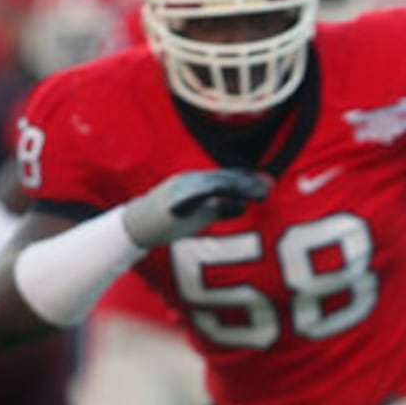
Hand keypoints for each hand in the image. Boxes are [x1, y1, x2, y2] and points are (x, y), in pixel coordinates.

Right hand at [122, 169, 270, 247]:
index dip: (246, 180)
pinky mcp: (174, 201)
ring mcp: (180, 188)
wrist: (137, 227)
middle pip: (222, 178)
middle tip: (267, 189)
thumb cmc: (170, 221)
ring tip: (256, 194)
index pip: (225, 177)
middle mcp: (189, 180)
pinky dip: (216, 193)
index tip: (267, 183)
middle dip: (246, 183)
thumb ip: (221, 209)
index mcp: (196, 182)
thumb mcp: (200, 215)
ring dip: (237, 188)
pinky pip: (197, 194)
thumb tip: (243, 206)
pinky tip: (233, 198)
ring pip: (213, 183)